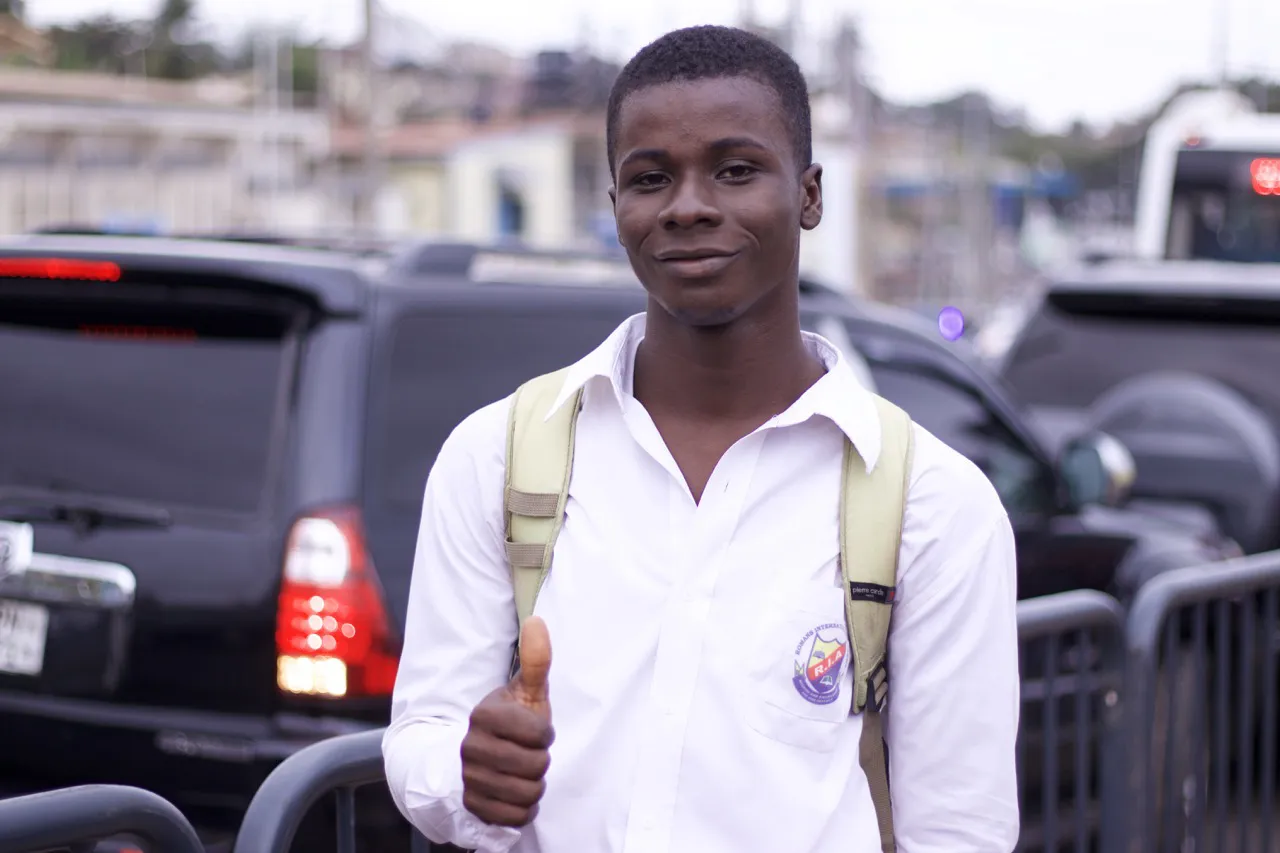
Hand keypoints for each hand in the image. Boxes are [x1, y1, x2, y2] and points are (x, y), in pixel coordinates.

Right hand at [461, 615, 553, 826]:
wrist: (471, 759)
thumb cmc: (509, 721)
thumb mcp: (524, 691)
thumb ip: (536, 661)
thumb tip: (538, 620)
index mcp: (484, 715)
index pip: (538, 732)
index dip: (544, 732)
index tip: (534, 729)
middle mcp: (471, 747)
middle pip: (536, 765)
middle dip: (539, 760)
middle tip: (526, 752)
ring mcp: (469, 779)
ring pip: (528, 792)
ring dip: (532, 784)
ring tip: (520, 771)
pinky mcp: (472, 807)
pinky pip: (517, 816)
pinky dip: (523, 808)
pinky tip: (513, 792)